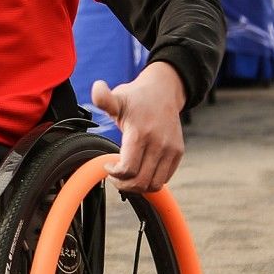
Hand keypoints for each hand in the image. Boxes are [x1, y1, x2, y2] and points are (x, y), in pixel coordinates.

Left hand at [91, 62, 186, 193]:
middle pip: (141, 182)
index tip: (108, 166)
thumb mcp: (117, 98)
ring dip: (138, 186)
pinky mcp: (177, 152)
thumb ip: (103, 98)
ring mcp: (170, 149)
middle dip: (124, 185)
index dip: (115, 174)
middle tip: (116, 177)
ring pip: (154, 184)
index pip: (128, 169)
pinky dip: (151, 180)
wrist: (164, 91)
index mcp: (140, 133)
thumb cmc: (136, 97)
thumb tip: (96, 87)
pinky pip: (165, 178)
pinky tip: (141, 170)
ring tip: (128, 176)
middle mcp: (158, 143)